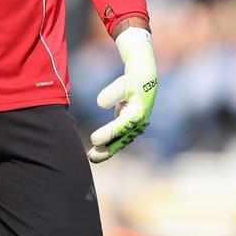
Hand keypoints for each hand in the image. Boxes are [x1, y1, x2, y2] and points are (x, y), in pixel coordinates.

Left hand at [89, 26, 157, 162]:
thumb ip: (112, 93)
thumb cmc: (132, 80)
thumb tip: (100, 104)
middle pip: (121, 140)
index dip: (107, 135)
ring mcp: (135, 125)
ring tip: (92, 157)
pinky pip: (120, 137)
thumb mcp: (123, 84)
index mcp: (137, 114)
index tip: (93, 140)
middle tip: (91, 157)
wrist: (145, 77)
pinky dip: (111, 143)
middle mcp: (138, 123)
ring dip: (107, 150)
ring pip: (120, 141)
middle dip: (106, 150)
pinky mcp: (130, 124)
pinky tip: (99, 150)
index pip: (119, 128)